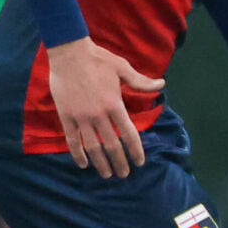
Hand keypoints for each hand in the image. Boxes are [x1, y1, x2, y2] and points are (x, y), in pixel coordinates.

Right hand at [45, 37, 164, 178]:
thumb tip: (161, 85)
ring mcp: (81, 117)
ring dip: (100, 163)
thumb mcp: (122, 68)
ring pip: (92, 146)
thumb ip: (141, 81)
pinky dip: (77, 154)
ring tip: (106, 175)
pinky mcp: (66, 116)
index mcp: (115, 104)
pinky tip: (83, 164)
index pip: (128, 134)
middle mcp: (99, 115)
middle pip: (111, 145)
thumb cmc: (98, 59)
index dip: (135, 150)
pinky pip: (72, 139)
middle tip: (124, 174)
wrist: (69, 53)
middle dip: (119, 162)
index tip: (139, 162)